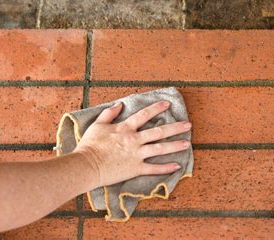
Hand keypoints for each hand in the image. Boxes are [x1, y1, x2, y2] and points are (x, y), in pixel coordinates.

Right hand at [73, 100, 191, 186]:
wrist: (86, 165)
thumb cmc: (90, 145)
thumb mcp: (98, 125)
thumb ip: (109, 113)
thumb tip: (119, 104)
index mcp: (125, 128)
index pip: (144, 115)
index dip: (156, 108)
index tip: (168, 104)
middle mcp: (134, 140)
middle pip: (158, 132)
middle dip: (175, 127)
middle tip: (188, 125)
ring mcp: (136, 155)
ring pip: (160, 149)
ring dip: (175, 146)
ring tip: (187, 143)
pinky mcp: (135, 169)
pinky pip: (153, 168)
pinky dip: (166, 168)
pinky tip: (177, 166)